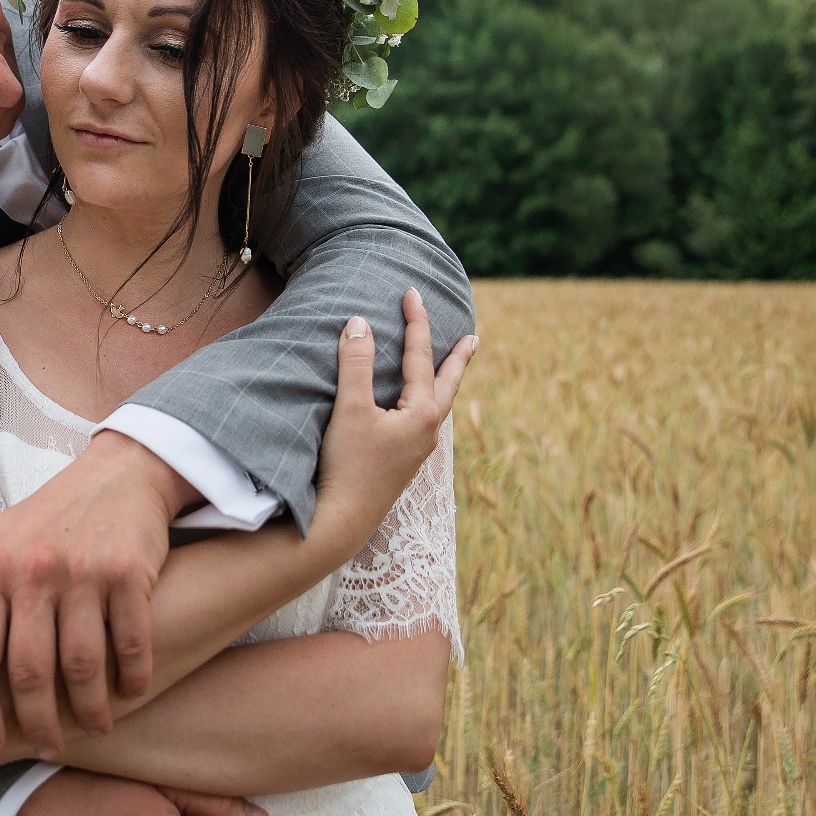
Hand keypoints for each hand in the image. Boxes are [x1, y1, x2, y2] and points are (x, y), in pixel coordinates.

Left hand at [0, 431, 193, 757]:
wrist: (119, 473)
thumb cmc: (50, 516)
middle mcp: (33, 573)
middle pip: (29, 671)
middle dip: (37, 721)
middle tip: (46, 746)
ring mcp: (83, 573)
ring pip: (81, 664)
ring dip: (89, 708)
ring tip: (95, 727)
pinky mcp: (129, 573)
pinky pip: (130, 641)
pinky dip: (132, 675)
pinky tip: (131, 693)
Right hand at [312, 289, 477, 563]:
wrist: (342, 522)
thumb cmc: (347, 465)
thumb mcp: (349, 409)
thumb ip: (356, 364)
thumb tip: (359, 323)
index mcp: (422, 414)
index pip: (421, 357)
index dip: (416, 322)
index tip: (413, 293)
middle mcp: (428, 432)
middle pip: (448, 385)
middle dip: (457, 358)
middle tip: (473, 338)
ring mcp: (417, 451)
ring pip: (437, 405)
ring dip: (442, 381)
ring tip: (445, 368)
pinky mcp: (402, 464)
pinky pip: (423, 421)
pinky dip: (424, 402)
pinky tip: (412, 409)